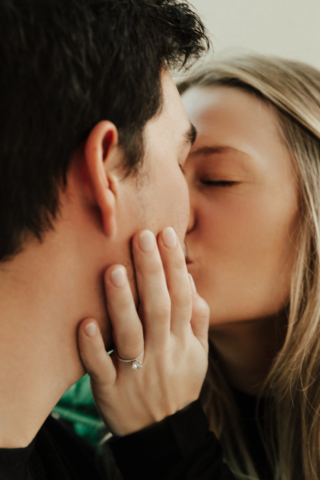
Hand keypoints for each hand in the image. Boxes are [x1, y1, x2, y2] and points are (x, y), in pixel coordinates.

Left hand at [78, 227, 208, 435]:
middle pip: (157, 308)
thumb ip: (198, 321)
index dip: (175, 266)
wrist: (162, 433)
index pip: (181, 298)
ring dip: (121, 303)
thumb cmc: (178, 384)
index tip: (166, 234)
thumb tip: (193, 285)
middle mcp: (162, 354)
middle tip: (141, 237)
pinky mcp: (111, 390)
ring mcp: (136, 373)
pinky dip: (94, 347)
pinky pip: (101, 367)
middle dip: (151, 271)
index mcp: (183, 343)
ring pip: (130, 334)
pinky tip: (85, 323)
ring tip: (113, 270)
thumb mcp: (198, 356)